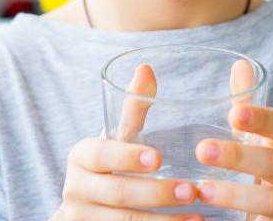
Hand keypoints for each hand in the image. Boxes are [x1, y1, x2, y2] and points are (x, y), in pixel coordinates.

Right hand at [51, 64, 203, 220]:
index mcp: (81, 155)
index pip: (101, 154)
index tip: (158, 158)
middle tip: (191, 191)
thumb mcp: (118, 139)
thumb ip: (133, 109)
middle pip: (117, 192)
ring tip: (197, 218)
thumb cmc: (111, 167)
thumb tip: (146, 67)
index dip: (127, 156)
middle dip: (156, 193)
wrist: (85, 213)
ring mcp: (82, 217)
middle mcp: (75, 187)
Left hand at [193, 61, 272, 220]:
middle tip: (202, 149)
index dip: (261, 117)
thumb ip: (249, 108)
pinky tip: (212, 220)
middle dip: (239, 156)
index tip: (233, 112)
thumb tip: (240, 63)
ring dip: (235, 195)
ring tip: (201, 190)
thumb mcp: (260, 140)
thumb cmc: (267, 173)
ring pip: (270, 200)